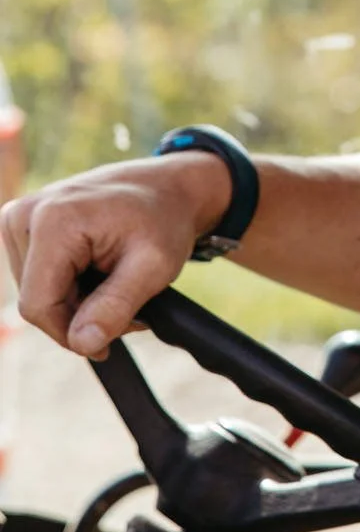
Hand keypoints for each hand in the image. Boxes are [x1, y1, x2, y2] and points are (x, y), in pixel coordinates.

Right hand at [1, 153, 230, 355]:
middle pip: (36, 300)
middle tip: (125, 304)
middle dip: (79, 315)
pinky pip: (37, 276)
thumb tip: (82, 344)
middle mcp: (26, 214)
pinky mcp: (23, 224)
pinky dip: (69, 285)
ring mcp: (20, 217)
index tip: (109, 339)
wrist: (167, 187)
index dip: (71, 333)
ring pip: (36, 292)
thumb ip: (116, 306)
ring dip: (76, 301)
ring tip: (115, 284)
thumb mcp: (154, 266)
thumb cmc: (164, 221)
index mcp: (53, 221)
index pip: (38, 305)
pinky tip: (97, 273)